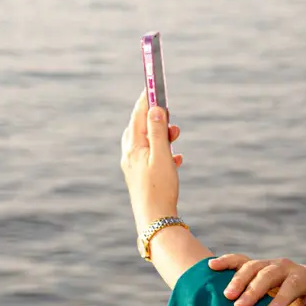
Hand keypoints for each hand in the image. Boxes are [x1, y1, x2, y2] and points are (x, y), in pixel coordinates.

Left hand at [121, 91, 183, 230]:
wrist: (155, 220)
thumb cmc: (159, 188)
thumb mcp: (162, 156)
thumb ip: (159, 131)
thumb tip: (155, 109)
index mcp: (133, 147)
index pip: (138, 115)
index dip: (146, 100)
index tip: (153, 86)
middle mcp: (130, 155)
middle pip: (139, 128)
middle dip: (155, 118)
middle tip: (170, 114)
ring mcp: (134, 167)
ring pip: (146, 143)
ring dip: (161, 135)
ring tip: (176, 136)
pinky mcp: (141, 177)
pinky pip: (151, 157)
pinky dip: (163, 152)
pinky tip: (176, 158)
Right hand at [209, 255, 305, 305]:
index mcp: (302, 277)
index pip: (292, 283)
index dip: (282, 297)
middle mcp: (285, 267)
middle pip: (269, 273)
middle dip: (254, 290)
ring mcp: (268, 265)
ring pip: (252, 266)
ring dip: (238, 280)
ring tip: (226, 296)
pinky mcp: (256, 266)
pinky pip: (239, 261)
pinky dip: (226, 262)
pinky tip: (211, 266)